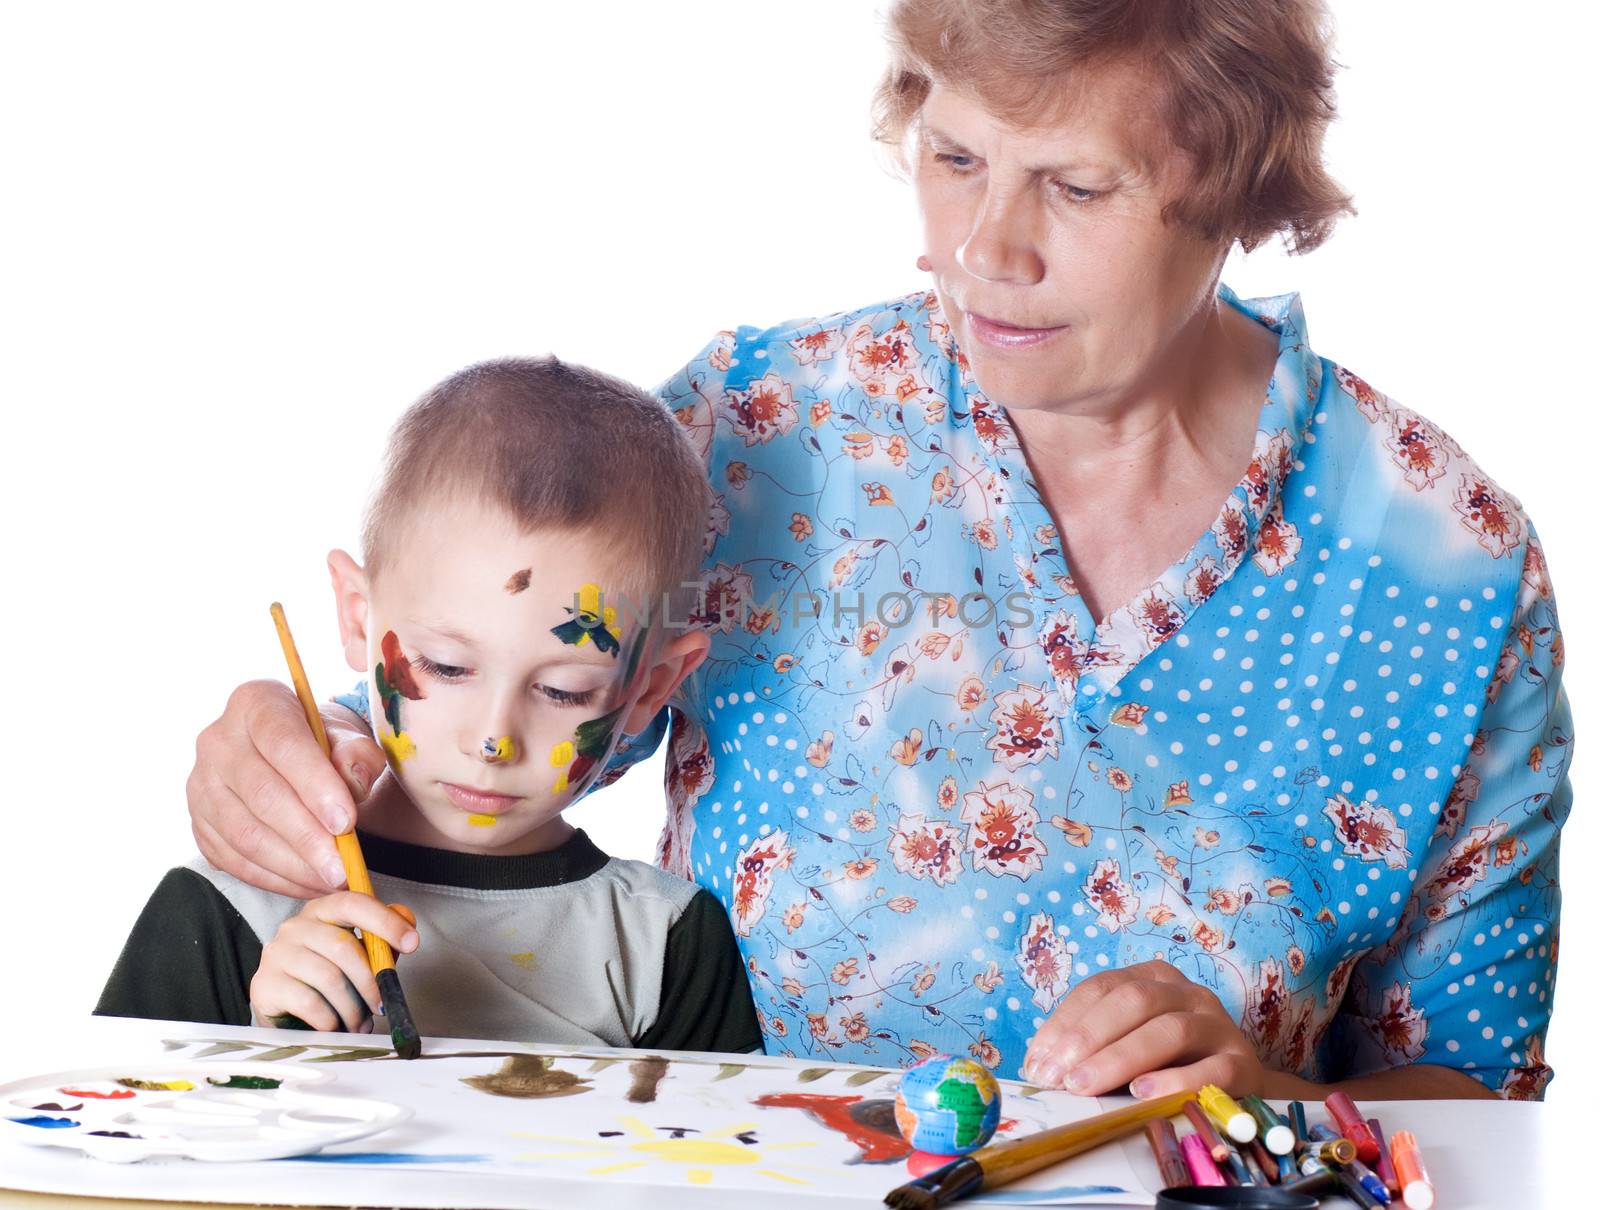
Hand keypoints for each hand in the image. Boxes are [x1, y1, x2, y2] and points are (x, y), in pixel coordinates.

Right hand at [188, 680, 386, 896]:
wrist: (291, 757)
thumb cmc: (324, 742)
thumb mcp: (348, 735)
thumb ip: (357, 753)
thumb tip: (354, 779)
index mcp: (255, 702)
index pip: (283, 742)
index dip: (315, 784)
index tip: (346, 822)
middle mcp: (216, 739)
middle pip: (262, 794)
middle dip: (307, 836)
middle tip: (343, 865)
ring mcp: (200, 784)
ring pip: (245, 833)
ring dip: (292, 864)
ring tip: (332, 879)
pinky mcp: (199, 823)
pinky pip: (233, 859)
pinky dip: (274, 878)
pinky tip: (308, 884)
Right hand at [250, 893, 419, 1032]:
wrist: (286, 1011)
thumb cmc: (329, 979)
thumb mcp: (360, 955)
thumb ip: (383, 939)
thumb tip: (407, 921)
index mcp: (322, 910)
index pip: (353, 903)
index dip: (385, 921)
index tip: (412, 942)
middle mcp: (295, 926)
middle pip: (343, 946)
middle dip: (371, 981)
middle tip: (382, 1005)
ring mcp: (276, 954)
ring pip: (329, 978)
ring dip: (352, 1007)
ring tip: (360, 1023)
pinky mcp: (264, 985)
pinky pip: (309, 1002)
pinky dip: (330, 1019)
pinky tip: (334, 1026)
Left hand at [1021, 959, 1266, 1098]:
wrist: (1240, 1085)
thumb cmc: (1171, 1062)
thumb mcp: (1130, 1041)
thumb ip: (1091, 1045)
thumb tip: (1038, 1067)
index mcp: (1154, 978)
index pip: (1102, 987)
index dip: (1065, 1022)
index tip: (1037, 1062)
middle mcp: (1188, 993)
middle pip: (1134, 1001)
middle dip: (1088, 1038)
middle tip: (1058, 1078)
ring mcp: (1218, 1025)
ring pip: (1170, 1030)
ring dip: (1121, 1058)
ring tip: (1086, 1086)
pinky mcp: (1243, 1064)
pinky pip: (1212, 1069)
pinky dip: (1175, 1081)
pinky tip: (1142, 1094)